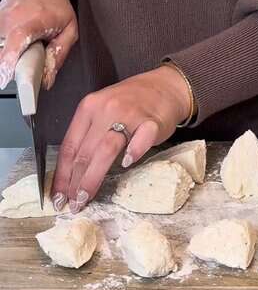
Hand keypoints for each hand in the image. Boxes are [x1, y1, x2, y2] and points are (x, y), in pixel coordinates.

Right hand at [0, 0, 77, 90]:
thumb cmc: (53, 3)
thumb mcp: (69, 27)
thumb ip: (59, 53)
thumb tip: (48, 79)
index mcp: (31, 23)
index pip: (14, 45)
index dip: (8, 63)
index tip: (4, 78)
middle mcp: (9, 23)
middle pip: (3, 53)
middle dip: (12, 65)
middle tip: (25, 65)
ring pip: (1, 49)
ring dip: (10, 56)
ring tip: (24, 48)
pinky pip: (0, 44)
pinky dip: (6, 49)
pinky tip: (16, 46)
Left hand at [50, 65, 192, 211]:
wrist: (166, 86)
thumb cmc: (133, 102)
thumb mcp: (102, 110)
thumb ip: (89, 134)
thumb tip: (72, 172)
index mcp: (89, 108)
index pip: (69, 147)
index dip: (62, 175)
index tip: (59, 195)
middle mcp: (106, 110)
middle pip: (85, 152)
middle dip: (75, 182)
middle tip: (72, 203)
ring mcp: (130, 115)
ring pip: (106, 150)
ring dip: (93, 177)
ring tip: (86, 196)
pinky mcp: (153, 122)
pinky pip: (142, 138)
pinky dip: (134, 151)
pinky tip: (128, 163)